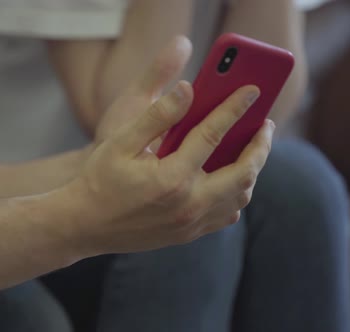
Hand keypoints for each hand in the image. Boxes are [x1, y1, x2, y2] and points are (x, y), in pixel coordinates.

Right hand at [63, 37, 273, 254]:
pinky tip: (229, 180)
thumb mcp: (121, 142)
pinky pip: (226, 215)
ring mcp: (190, 223)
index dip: (235, 108)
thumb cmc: (99, 180)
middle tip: (265, 125)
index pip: (214, 135)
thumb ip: (158, 116)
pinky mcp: (187, 234)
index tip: (252, 91)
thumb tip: (189, 90)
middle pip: (243, 172)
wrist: (84, 225)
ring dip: (251, 171)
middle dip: (260, 145)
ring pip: (240, 197)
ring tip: (250, 150)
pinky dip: (236, 195)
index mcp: (172, 177)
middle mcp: (188, 204)